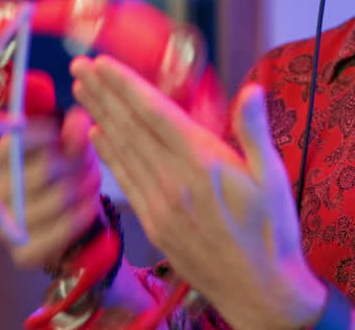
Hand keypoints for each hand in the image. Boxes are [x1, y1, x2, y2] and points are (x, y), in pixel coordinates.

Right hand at [0, 109, 103, 268]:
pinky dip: (82, 217)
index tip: (65, 134)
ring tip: (91, 185)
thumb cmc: (67, 177)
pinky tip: (88, 207)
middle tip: (91, 166)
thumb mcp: (74, 149)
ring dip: (85, 188)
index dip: (43, 134)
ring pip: (58, 199)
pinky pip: (60, 232)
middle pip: (44, 169)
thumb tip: (78, 120)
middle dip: (78, 163)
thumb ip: (75, 131)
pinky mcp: (22, 253)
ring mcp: (7, 226)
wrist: (73, 229)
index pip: (10, 144)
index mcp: (4, 164)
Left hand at [72, 56, 326, 329]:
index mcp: (205, 163)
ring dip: (100, 117)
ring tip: (82, 91)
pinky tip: (96, 135)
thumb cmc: (272, 233)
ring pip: (123, 151)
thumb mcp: (273, 177)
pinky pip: (125, 181)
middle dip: (104, 94)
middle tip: (81, 66)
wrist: (260, 290)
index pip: (156, 113)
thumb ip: (255, 131)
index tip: (104, 64)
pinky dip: (108, 154)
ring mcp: (161, 204)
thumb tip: (251, 90)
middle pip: (131, 128)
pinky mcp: (154, 223)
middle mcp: (175, 181)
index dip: (127, 85)